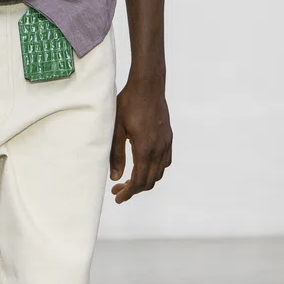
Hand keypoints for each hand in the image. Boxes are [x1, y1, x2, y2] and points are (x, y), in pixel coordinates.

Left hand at [110, 78, 172, 202]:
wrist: (148, 85)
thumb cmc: (128, 103)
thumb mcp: (116, 128)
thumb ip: (116, 154)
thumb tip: (115, 178)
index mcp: (144, 148)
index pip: (138, 181)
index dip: (128, 193)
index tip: (117, 197)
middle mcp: (159, 149)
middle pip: (149, 181)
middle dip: (133, 190)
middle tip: (117, 190)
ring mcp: (166, 143)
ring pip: (158, 173)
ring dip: (144, 181)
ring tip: (129, 180)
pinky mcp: (168, 137)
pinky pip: (165, 162)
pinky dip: (155, 170)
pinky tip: (143, 166)